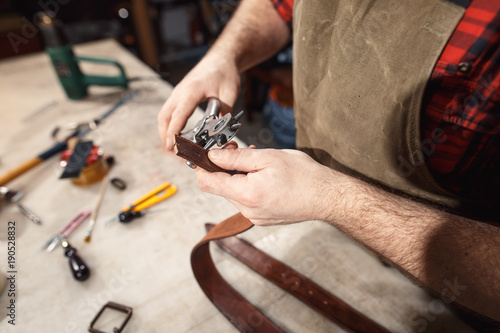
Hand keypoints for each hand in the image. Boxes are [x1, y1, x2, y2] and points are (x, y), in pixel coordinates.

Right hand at [157, 52, 240, 149]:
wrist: (222, 58)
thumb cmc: (225, 73)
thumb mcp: (229, 94)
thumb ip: (224, 113)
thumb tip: (221, 133)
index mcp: (191, 91)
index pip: (178, 115)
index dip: (174, 133)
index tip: (172, 147)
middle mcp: (180, 91)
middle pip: (164, 117)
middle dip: (165, 135)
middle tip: (172, 151)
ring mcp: (178, 92)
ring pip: (164, 114)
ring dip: (165, 130)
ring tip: (173, 146)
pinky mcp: (180, 94)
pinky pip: (169, 110)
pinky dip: (169, 123)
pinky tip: (176, 133)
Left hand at [195, 146, 338, 225]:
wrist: (328, 198)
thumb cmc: (304, 176)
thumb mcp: (268, 158)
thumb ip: (236, 158)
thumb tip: (212, 155)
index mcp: (246, 194)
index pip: (207, 182)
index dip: (201, 165)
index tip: (205, 151)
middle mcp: (247, 210)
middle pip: (219, 187)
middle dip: (222, 167)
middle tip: (236, 149)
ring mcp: (255, 217)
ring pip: (233, 193)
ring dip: (236, 176)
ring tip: (256, 162)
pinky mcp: (262, 219)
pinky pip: (245, 200)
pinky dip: (247, 186)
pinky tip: (263, 176)